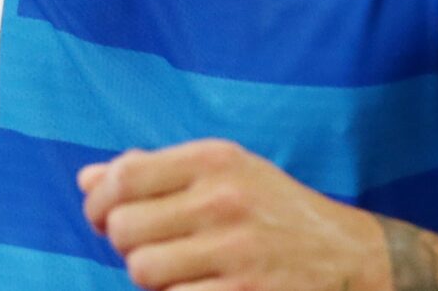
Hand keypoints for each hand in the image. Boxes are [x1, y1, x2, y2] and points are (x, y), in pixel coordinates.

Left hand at [80, 139, 390, 290]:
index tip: (106, 217)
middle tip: (151, 246)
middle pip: (124, 228)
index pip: (123, 177)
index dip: (100, 203)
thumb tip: (87, 179)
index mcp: (215, 160)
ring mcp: (235, 250)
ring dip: (150, 277)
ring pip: (143, 270)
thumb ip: (155, 171)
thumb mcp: (226, 173)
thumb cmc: (274, 211)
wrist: (349, 257)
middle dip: (127, 244)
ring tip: (177, 270)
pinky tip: (200, 288)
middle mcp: (224, 199)